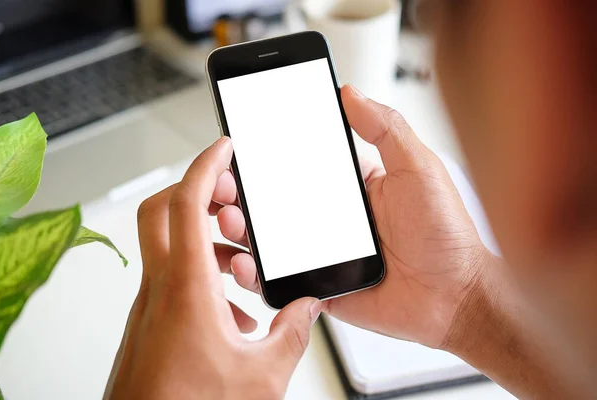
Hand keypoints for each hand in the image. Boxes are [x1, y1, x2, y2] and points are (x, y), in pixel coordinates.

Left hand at [105, 137, 323, 399]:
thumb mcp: (260, 375)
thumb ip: (291, 333)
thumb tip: (308, 307)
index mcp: (186, 288)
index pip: (186, 202)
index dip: (206, 165)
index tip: (224, 146)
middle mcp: (160, 290)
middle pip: (163, 211)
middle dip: (199, 192)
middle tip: (234, 199)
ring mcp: (150, 307)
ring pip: (170, 248)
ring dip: (207, 243)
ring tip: (244, 268)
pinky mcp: (149, 324)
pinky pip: (173, 282)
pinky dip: (202, 279)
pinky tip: (231, 315)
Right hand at [217, 85, 491, 348]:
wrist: (456, 298)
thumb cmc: (446, 235)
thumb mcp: (419, 169)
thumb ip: (386, 129)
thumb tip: (351, 93)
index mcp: (354, 187)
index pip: (303, 165)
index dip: (272, 156)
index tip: (244, 146)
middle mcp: (334, 219)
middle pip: (278, 202)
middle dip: (245, 192)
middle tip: (225, 184)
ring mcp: (325, 253)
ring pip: (272, 239)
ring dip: (243, 228)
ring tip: (228, 217)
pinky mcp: (321, 286)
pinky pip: (283, 279)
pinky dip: (257, 273)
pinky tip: (244, 262)